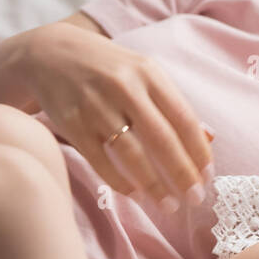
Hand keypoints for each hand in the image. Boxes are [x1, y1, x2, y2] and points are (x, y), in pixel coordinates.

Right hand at [14, 21, 211, 208]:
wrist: (49, 54)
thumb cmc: (110, 70)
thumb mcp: (144, 75)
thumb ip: (173, 105)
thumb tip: (209, 138)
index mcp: (149, 74)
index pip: (184, 118)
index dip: (199, 150)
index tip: (209, 176)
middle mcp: (124, 87)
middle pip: (161, 138)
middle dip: (182, 173)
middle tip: (195, 199)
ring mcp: (95, 105)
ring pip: (131, 153)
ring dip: (153, 184)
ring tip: (168, 205)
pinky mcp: (71, 122)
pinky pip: (100, 159)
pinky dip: (119, 181)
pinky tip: (135, 195)